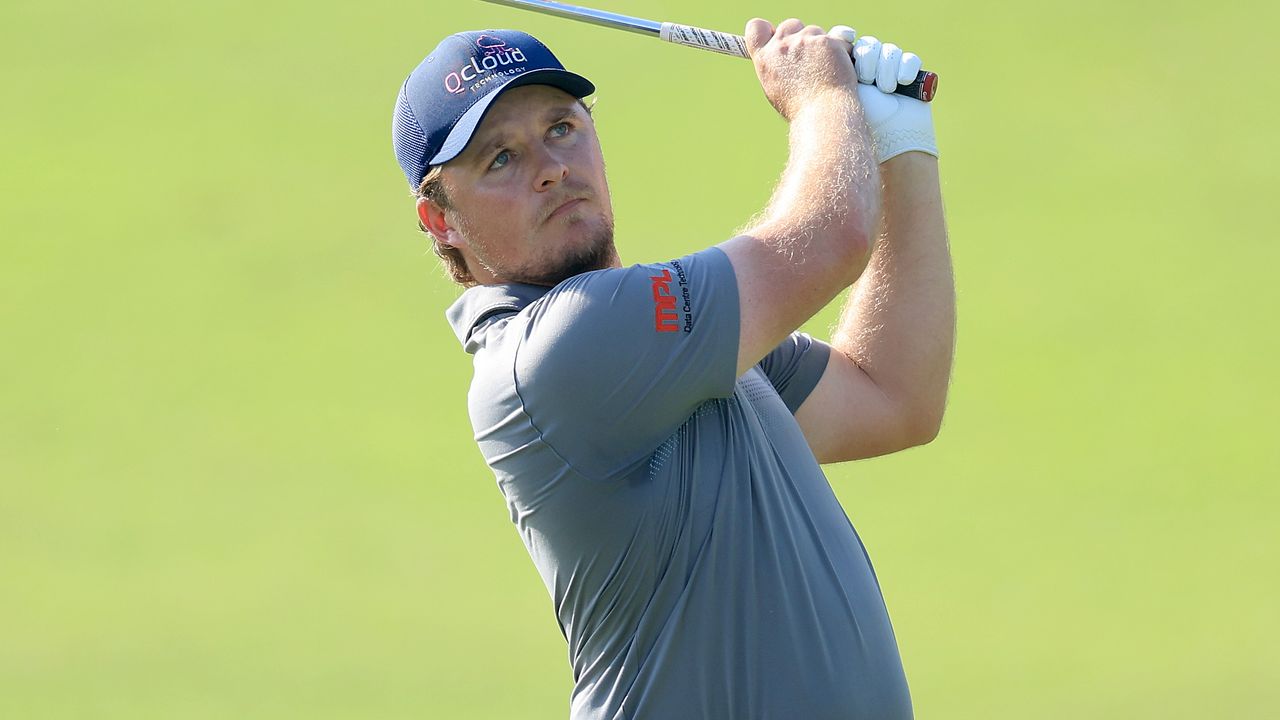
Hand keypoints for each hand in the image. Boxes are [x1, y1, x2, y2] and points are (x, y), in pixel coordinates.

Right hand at [744, 18, 859, 120]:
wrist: (822, 115)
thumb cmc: (800, 108)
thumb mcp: (776, 88)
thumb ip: (775, 66)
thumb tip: (779, 56)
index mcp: (765, 59)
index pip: (756, 27)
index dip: (767, 29)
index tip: (775, 35)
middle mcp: (782, 47)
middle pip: (790, 24)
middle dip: (800, 36)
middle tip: (809, 57)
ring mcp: (805, 41)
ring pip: (815, 31)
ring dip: (821, 44)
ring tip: (825, 70)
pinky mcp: (827, 41)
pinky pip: (837, 38)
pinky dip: (840, 50)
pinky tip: (839, 67)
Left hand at [828, 27, 937, 162]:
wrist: (888, 145)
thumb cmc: (860, 125)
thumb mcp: (842, 95)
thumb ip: (836, 72)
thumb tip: (833, 44)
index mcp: (847, 74)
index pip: (848, 45)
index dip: (848, 40)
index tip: (848, 41)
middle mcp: (869, 72)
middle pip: (869, 46)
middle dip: (868, 58)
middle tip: (867, 79)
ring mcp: (890, 74)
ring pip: (890, 51)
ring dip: (887, 66)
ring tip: (886, 89)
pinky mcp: (911, 79)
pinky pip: (910, 60)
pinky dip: (906, 67)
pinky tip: (902, 81)